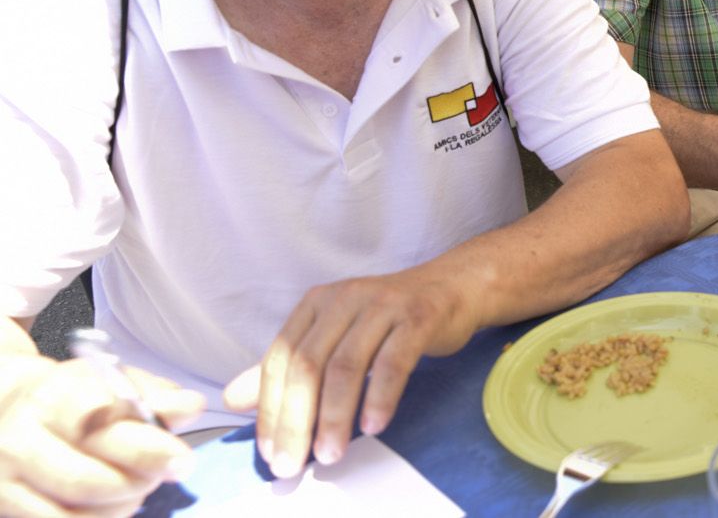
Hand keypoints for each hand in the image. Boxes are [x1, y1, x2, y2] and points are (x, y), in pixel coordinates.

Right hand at [0, 352, 201, 517]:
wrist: (6, 412)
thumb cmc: (71, 398)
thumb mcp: (110, 381)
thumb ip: (153, 395)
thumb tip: (192, 406)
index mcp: (52, 397)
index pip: (101, 428)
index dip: (147, 449)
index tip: (182, 459)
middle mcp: (22, 437)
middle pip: (87, 478)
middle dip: (139, 482)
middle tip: (170, 472)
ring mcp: (8, 476)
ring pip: (74, 509)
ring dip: (122, 504)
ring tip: (144, 486)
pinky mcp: (7, 505)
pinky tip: (118, 504)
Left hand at [224, 267, 477, 479]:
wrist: (453, 287)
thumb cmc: (389, 319)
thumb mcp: (334, 337)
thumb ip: (287, 367)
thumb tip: (231, 399)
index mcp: (316, 303)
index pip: (280, 358)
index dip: (270, 408)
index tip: (270, 452)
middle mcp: (344, 298)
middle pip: (308, 364)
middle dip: (296, 420)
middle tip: (292, 465)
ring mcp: (383, 305)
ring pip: (347, 365)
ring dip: (335, 416)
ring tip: (330, 455)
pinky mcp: (418, 317)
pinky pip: (395, 361)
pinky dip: (381, 397)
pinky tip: (374, 426)